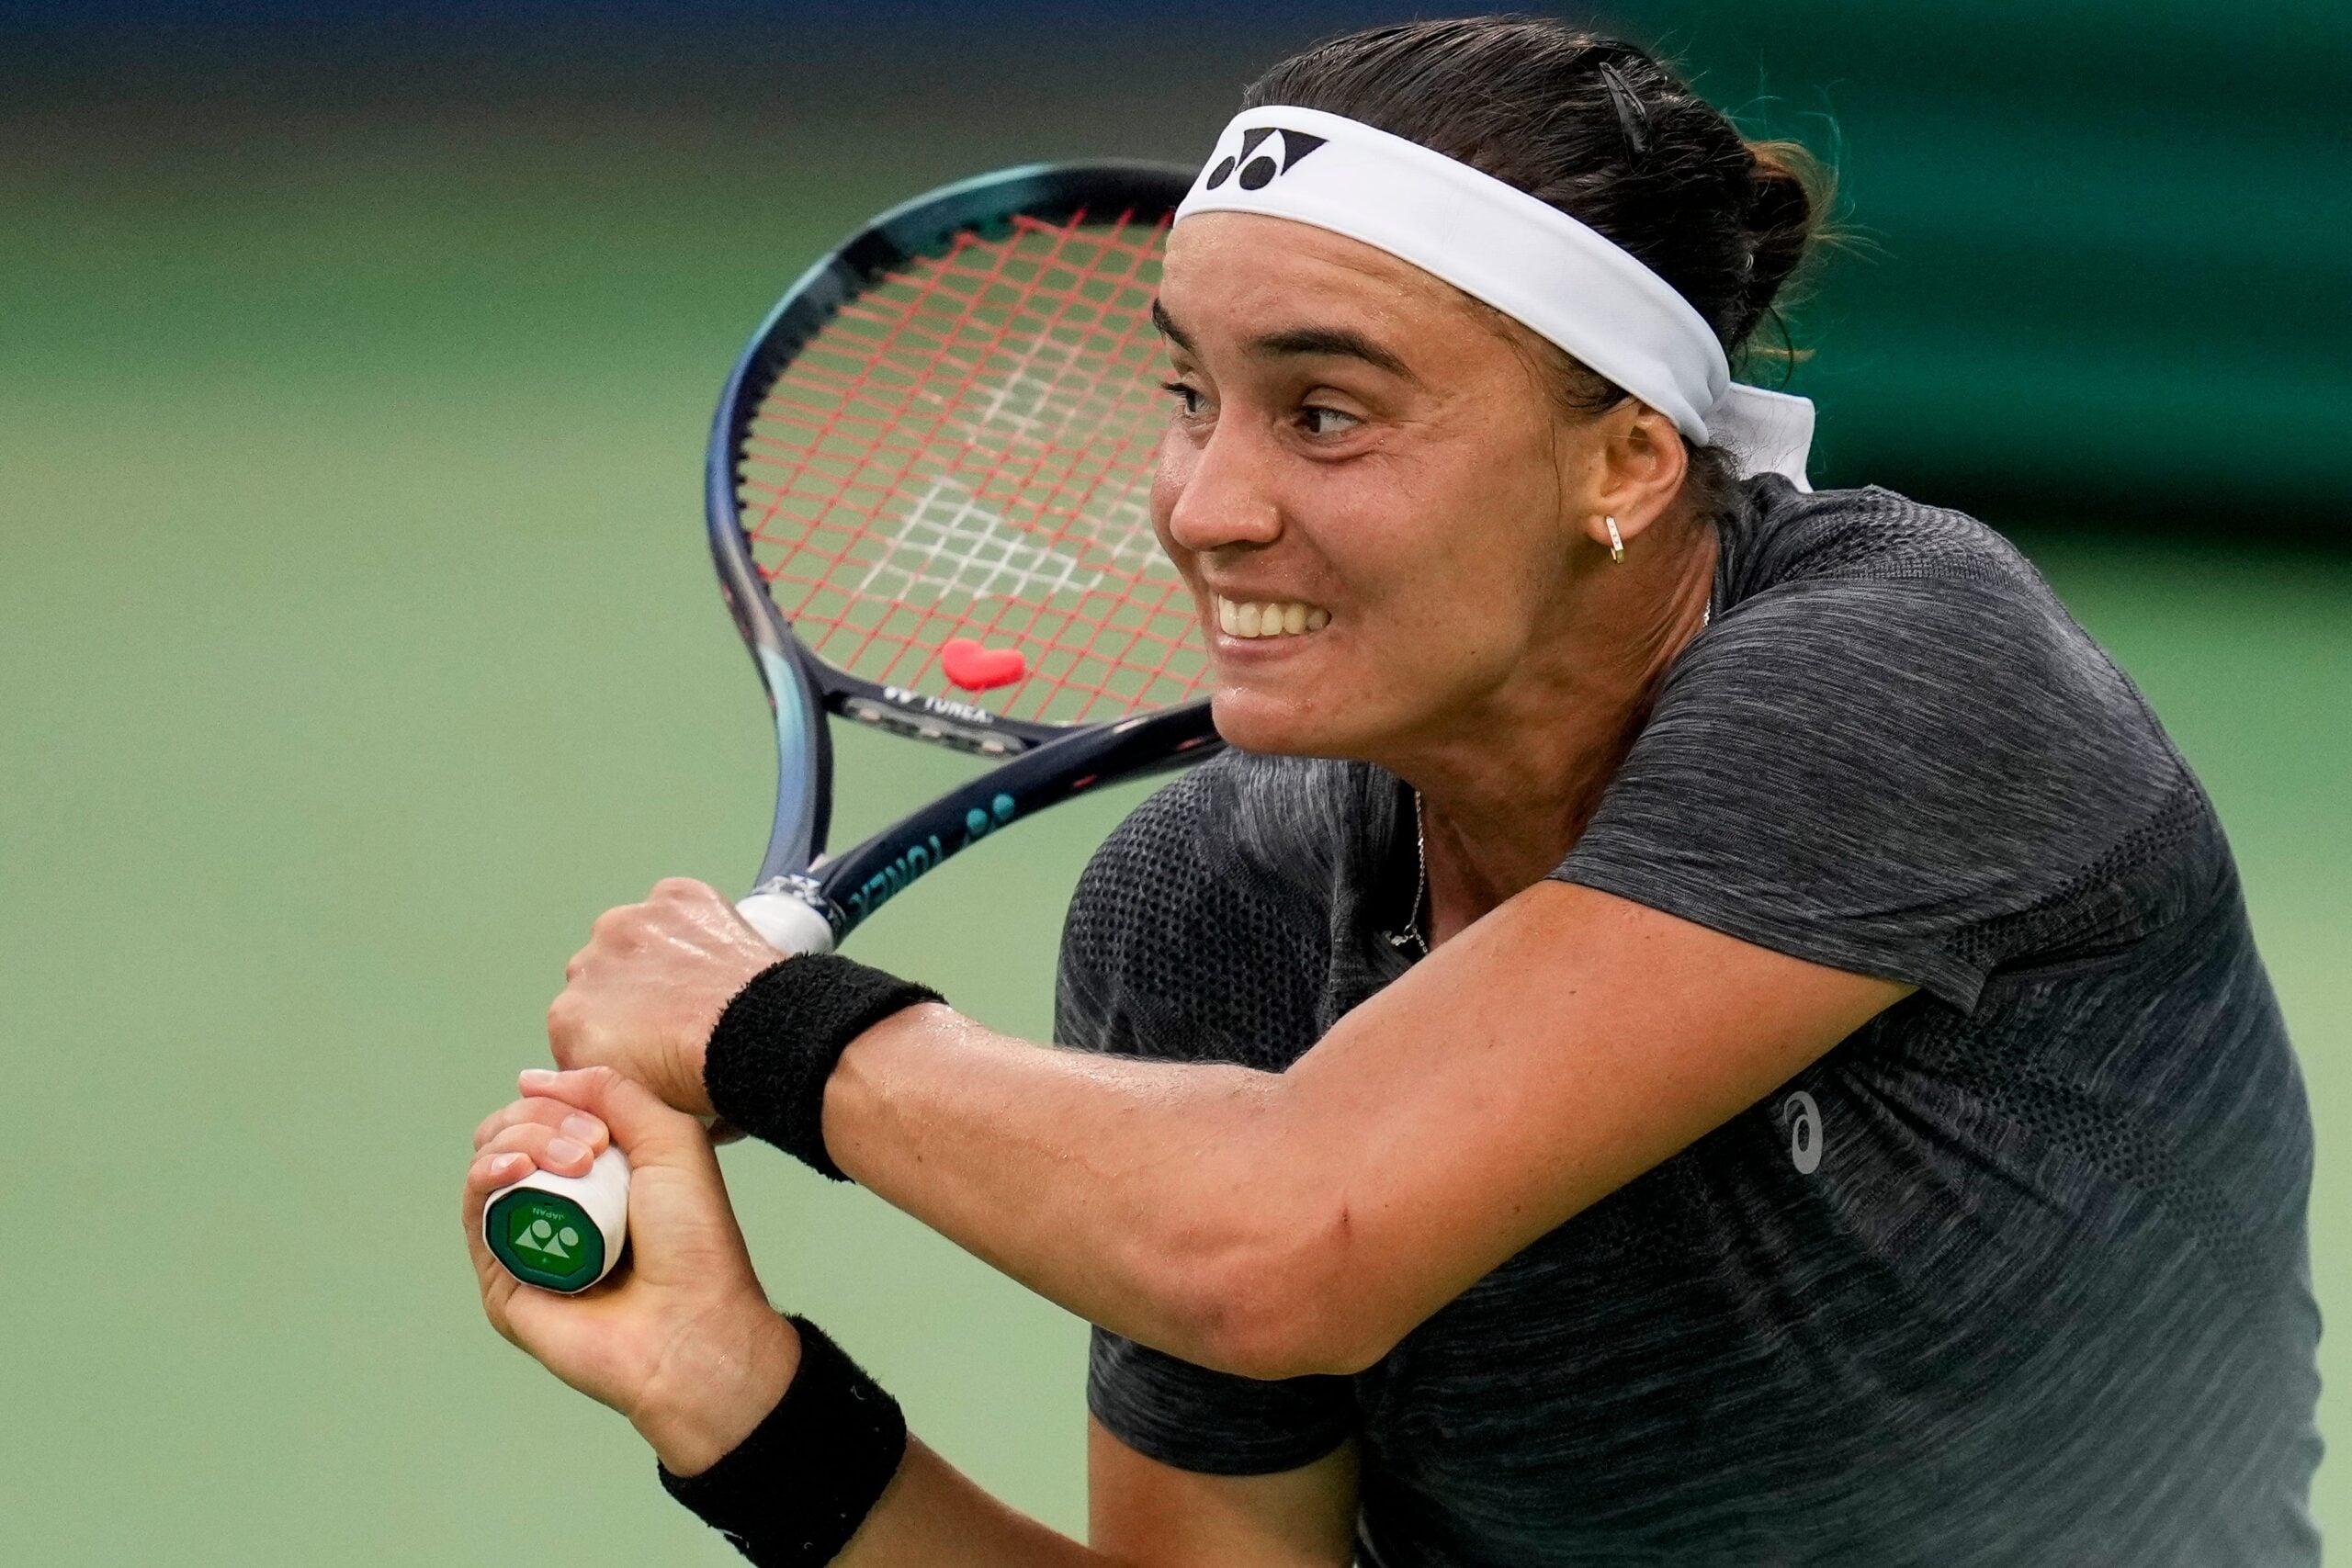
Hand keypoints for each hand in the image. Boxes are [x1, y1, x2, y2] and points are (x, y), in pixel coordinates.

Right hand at [463, 1066, 801, 1474]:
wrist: (691, 1324)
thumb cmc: (695, 1241)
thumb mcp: (671, 1140)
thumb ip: (613, 1091)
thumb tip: (533, 1078)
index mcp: (601, 1174)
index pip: (549, 1114)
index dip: (562, 1101)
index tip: (600, 1125)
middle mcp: (561, 1205)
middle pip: (511, 1134)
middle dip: (540, 1120)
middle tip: (590, 1147)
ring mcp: (529, 1242)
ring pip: (489, 1165)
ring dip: (519, 1142)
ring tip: (570, 1163)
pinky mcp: (503, 1281)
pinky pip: (475, 1213)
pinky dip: (486, 1176)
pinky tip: (513, 1171)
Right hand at [549, 878, 780, 1117]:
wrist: (761, 1038)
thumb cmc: (708, 1080)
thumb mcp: (636, 1104)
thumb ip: (608, 1081)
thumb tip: (620, 1078)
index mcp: (568, 1021)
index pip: (581, 1025)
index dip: (617, 1036)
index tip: (648, 1045)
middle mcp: (588, 963)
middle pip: (604, 977)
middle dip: (632, 993)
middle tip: (679, 1015)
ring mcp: (632, 924)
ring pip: (636, 938)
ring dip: (658, 954)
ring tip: (702, 984)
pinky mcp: (676, 898)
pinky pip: (678, 906)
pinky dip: (694, 923)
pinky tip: (717, 952)